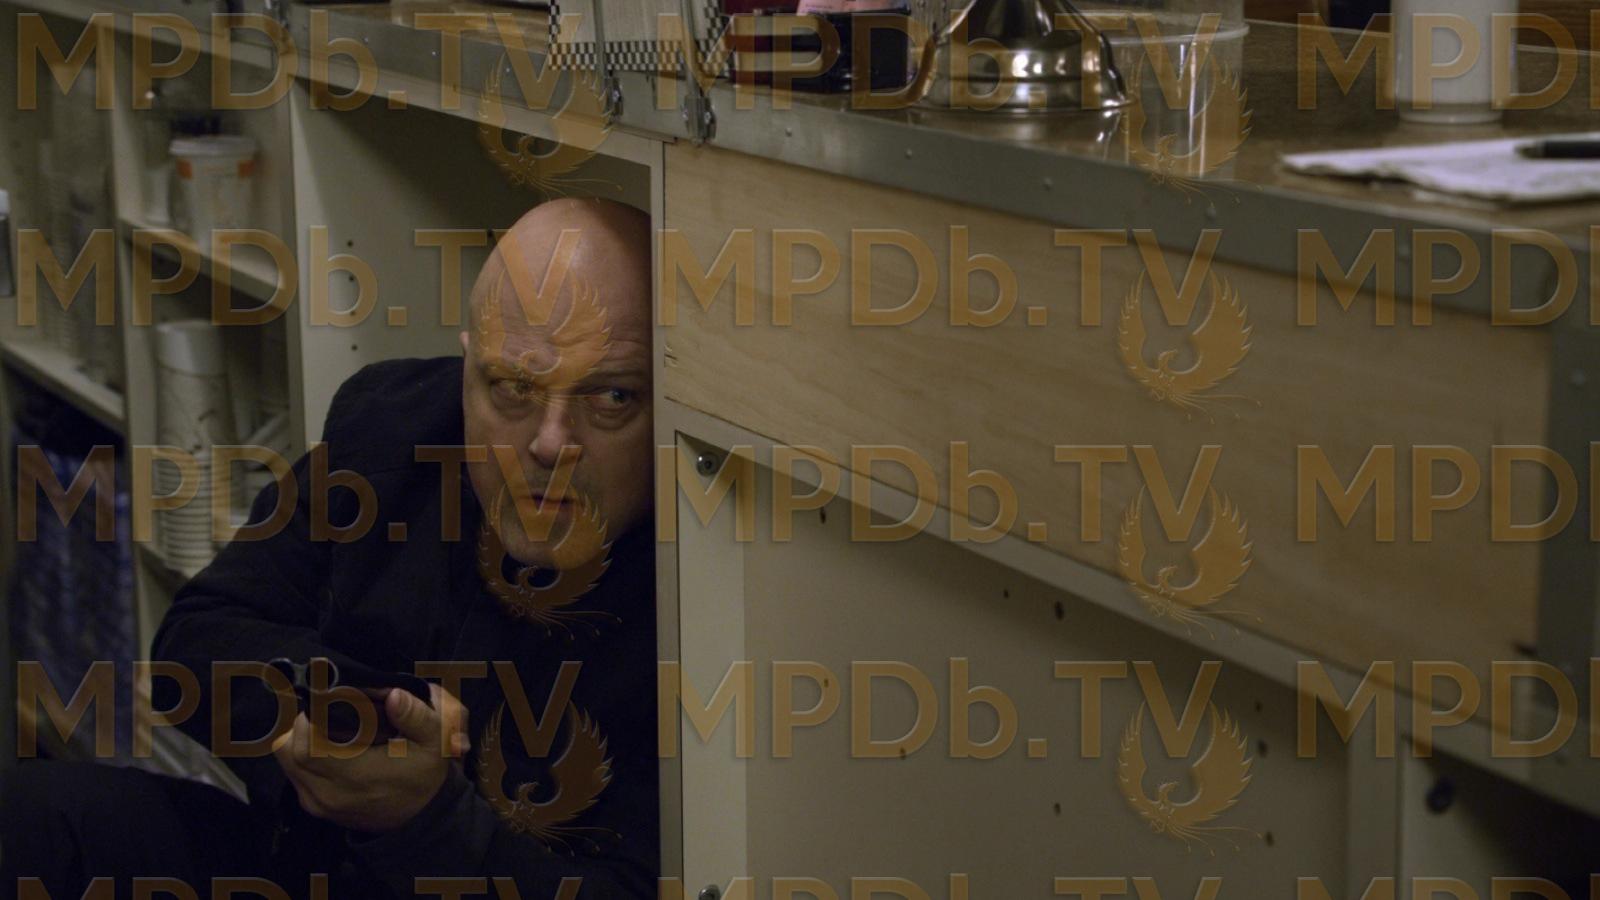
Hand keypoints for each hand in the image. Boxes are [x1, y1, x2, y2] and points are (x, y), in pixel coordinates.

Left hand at [272, 683, 469, 832]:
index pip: (306, 745)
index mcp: (354, 776)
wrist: (421, 818)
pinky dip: (302, 756)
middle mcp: (327, 794)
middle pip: (288, 750)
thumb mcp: (435, 741)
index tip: (324, 702)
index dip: (308, 719)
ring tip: (325, 726)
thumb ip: (416, 716)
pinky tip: (327, 747)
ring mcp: (317, 804)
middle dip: (300, 724)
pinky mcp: (314, 807)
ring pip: (286, 762)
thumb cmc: (424, 776)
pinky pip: (294, 774)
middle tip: (324, 709)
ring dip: (298, 739)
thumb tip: (393, 695)